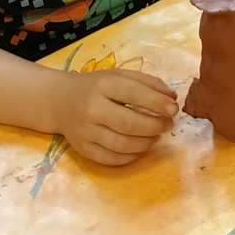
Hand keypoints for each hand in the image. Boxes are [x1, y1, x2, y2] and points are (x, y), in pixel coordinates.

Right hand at [52, 68, 176, 166]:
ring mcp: (86, 132)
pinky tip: (140, 147)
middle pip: (129, 124)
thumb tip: (172, 98)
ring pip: (122, 144)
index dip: (158, 103)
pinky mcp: (83, 149)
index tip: (174, 109)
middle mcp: (92, 109)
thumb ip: (148, 83)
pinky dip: (131, 156)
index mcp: (103, 85)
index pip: (134, 94)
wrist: (60, 101)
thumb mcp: (120, 75)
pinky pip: (111, 159)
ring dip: (146, 142)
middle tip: (168, 124)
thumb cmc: (97, 86)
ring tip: (156, 135)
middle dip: (155, 126)